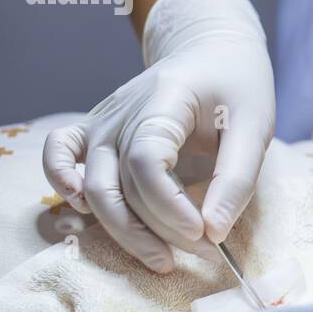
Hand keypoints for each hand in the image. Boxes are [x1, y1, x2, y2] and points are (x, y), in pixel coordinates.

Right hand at [43, 0, 275, 271]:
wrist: (211, 52)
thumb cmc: (236, 87)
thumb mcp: (255, 126)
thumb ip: (237, 179)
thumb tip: (214, 232)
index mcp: (164, 101)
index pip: (146, 162)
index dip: (170, 207)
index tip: (204, 234)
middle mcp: (122, 112)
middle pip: (117, 184)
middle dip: (155, 230)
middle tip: (202, 253)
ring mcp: (103, 121)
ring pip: (92, 187)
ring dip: (122, 230)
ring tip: (163, 259)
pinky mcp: (95, 131)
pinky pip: (58, 154)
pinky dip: (60, 183)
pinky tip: (82, 211)